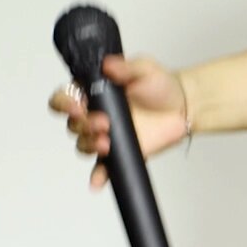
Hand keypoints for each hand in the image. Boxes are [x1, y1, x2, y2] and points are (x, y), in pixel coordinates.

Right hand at [48, 55, 191, 189]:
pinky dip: (97, 176)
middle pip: (72, 124)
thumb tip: (107, 65)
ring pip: (83, 145)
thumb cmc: (160, 86)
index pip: (65, 98)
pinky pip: (102, 168)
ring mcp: (105, 135)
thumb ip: (125, 66)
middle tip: (103, 123)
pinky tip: (97, 181)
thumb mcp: (144, 69)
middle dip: (83, 125)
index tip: (76, 106)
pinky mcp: (119, 152)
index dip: (63, 103)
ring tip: (107, 143)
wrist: (182, 108)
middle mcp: (94, 114)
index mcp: (94, 92)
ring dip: (89, 145)